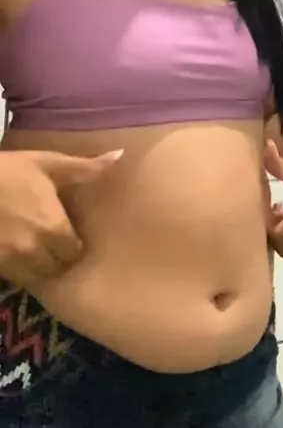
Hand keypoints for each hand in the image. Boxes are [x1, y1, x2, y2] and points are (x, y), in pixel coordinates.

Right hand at [0, 148, 122, 287]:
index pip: (73, 253)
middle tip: (51, 242)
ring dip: (36, 266)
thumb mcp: (47, 164)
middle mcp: (34, 250)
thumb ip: (85, 167)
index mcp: (53, 227)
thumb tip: (119, 155)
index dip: (71, 244)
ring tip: (32, 248)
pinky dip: (15, 268)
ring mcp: (11, 261)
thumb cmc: (9, 171)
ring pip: (34, 277)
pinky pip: (12, 277)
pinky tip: (12, 250)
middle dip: (56, 258)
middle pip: (56, 269)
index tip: (67, 234)